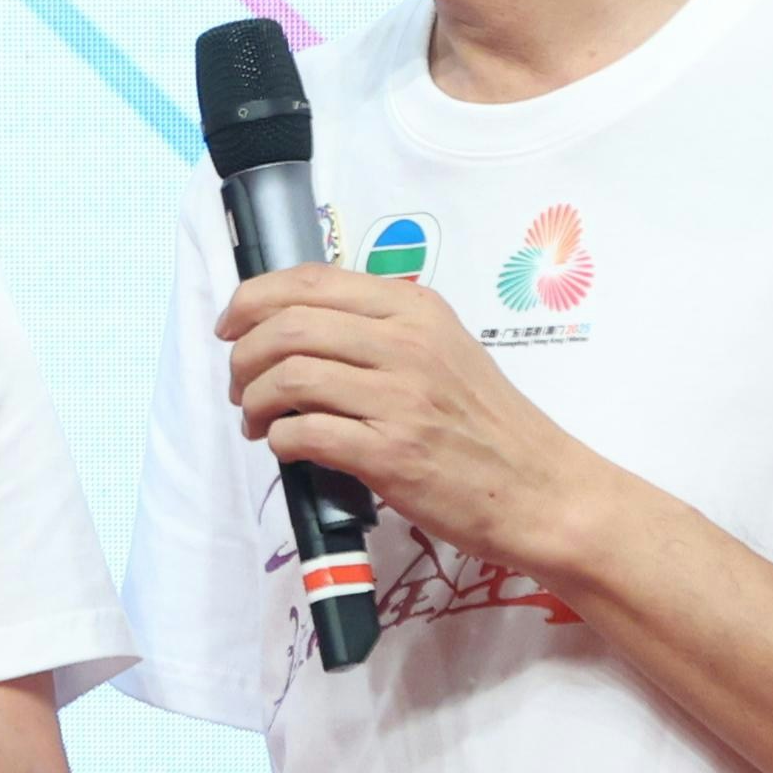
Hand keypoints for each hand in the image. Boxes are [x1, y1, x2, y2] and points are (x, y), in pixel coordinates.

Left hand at [218, 263, 606, 583]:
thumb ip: (380, 330)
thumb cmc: (489, 426)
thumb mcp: (445, 350)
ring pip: (288, 376)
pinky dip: (279, 439)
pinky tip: (286, 447)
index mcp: (415, 310)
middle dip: (242, 356)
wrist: (543, 491)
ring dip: (253, 401)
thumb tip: (294, 326)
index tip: (230, 327)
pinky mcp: (392, 454)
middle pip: (287, 325)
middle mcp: (407, 344)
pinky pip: (305, 432)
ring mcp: (401, 398)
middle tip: (239, 385)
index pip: (310, 281)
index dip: (252, 299)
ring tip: (256, 421)